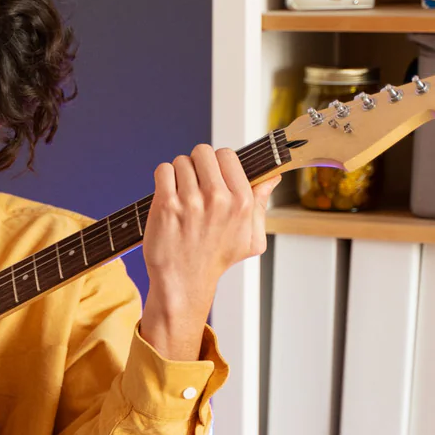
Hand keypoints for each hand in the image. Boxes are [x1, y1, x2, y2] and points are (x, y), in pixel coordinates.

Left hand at [140, 144, 277, 358]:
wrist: (184, 282)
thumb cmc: (216, 260)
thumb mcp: (251, 238)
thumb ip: (261, 205)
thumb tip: (271, 177)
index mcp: (242, 202)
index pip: (228, 155)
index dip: (218, 162)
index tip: (213, 175)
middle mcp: (218, 198)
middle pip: (203, 152)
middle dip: (197, 164)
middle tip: (194, 183)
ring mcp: (191, 201)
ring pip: (181, 161)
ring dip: (179, 174)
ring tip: (181, 194)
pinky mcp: (166, 205)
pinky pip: (163, 171)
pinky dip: (163, 179)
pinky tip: (167, 196)